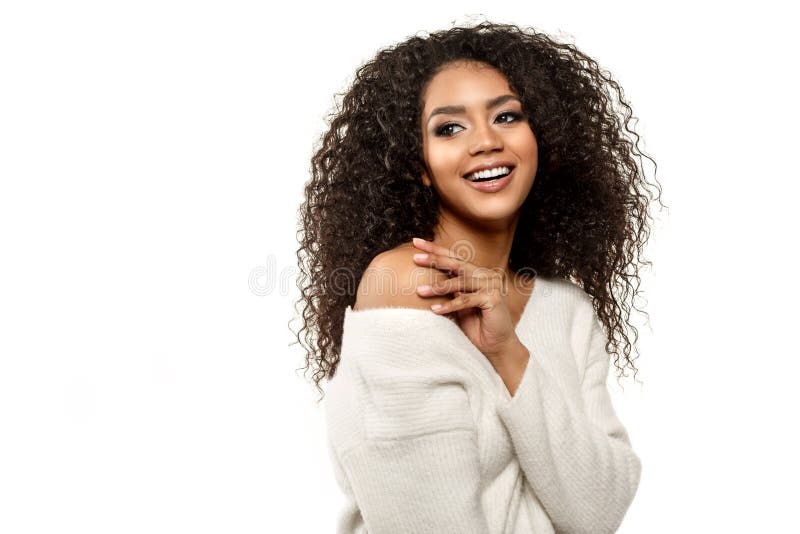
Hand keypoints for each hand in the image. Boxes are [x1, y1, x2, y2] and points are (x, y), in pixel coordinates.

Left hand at [412, 237, 520, 361]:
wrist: (494, 345)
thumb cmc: (474, 324)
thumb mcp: (456, 303)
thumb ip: (447, 288)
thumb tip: (420, 277)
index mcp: (476, 273)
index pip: (453, 257)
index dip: (435, 249)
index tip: (416, 242)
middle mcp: (486, 275)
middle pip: (457, 264)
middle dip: (435, 259)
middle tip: (416, 258)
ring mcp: (491, 285)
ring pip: (460, 282)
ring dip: (438, 287)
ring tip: (420, 291)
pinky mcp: (493, 299)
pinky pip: (466, 300)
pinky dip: (449, 305)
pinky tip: (434, 309)